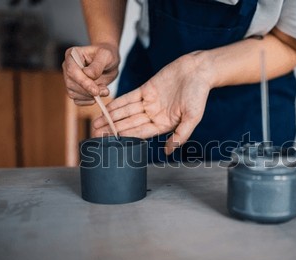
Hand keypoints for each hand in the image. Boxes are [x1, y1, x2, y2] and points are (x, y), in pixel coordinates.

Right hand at [62, 43, 119, 105]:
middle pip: (71, 84)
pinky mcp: (75, 89)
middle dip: (88, 91)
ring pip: (73, 94)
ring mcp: (69, 79)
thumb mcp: (106, 56)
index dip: (83, 83)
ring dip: (90, 97)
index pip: (72, 71)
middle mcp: (67, 67)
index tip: (96, 91)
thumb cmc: (107, 55)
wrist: (109, 62)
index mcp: (72, 55)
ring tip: (104, 90)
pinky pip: (77, 100)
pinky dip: (88, 101)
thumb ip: (97, 65)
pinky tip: (98, 96)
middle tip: (105, 91)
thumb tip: (88, 75)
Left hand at [92, 53, 212, 154]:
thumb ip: (181, 135)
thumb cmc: (199, 94)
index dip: (125, 136)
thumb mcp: (193, 117)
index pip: (141, 133)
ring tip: (96, 124)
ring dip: (111, 118)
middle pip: (130, 124)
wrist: (199, 70)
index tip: (110, 141)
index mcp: (165, 124)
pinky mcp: (147, 89)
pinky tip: (106, 109)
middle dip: (113, 129)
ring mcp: (150, 102)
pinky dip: (118, 103)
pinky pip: (129, 97)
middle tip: (96, 135)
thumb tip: (168, 152)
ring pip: (127, 112)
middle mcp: (155, 115)